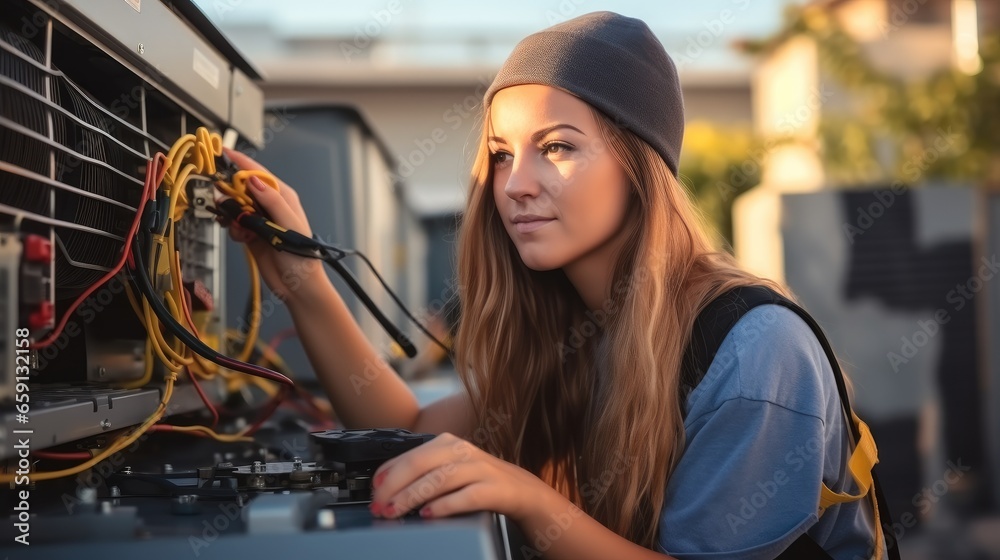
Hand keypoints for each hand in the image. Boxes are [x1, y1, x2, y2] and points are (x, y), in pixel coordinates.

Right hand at [218, 148, 323, 300]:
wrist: (297, 286)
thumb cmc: (303, 257)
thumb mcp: (289, 225)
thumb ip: (271, 202)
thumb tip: (255, 182)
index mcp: (283, 197)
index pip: (259, 174)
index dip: (241, 163)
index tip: (224, 154)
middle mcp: (270, 206)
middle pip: (242, 189)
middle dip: (232, 195)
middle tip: (227, 204)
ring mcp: (260, 219)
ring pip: (235, 206)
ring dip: (232, 215)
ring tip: (240, 228)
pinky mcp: (251, 233)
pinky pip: (234, 223)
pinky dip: (233, 228)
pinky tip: (242, 237)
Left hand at [369, 432, 555, 522]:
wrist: (524, 492)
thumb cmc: (480, 482)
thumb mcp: (449, 470)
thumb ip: (423, 473)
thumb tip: (386, 488)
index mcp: (448, 444)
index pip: (409, 454)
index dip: (387, 473)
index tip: (372, 491)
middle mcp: (463, 452)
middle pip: (421, 463)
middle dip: (395, 485)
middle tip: (379, 505)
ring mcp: (480, 469)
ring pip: (440, 479)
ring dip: (413, 496)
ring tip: (395, 511)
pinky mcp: (494, 489)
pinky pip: (466, 496)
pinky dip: (445, 505)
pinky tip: (429, 514)